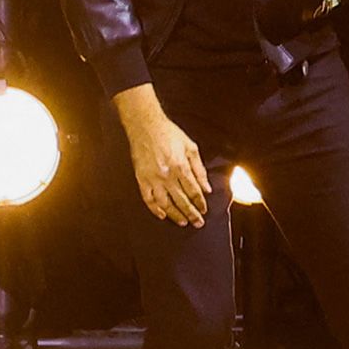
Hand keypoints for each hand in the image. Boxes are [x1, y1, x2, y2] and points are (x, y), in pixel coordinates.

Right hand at [114, 84, 211, 226]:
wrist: (145, 126)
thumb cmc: (169, 133)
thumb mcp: (191, 147)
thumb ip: (199, 169)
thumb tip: (207, 187)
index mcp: (181, 166)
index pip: (194, 191)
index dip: (200, 203)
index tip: (204, 210)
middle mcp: (167, 175)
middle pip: (182, 200)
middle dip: (192, 213)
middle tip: (198, 223)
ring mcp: (153, 178)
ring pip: (165, 203)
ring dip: (175, 215)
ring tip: (183, 222)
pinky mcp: (141, 179)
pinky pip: (148, 198)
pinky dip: (155, 209)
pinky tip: (162, 214)